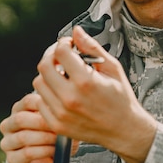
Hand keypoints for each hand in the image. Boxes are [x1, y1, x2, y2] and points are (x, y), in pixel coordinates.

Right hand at [0, 92, 78, 162]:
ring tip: (58, 140)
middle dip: (42, 123)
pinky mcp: (12, 160)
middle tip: (60, 126)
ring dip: (44, 138)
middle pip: (20, 119)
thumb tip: (66, 108)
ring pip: (23, 137)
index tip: (60, 110)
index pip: (27, 101)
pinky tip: (54, 150)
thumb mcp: (59, 124)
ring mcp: (8, 143)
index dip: (44, 105)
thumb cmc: (55, 140)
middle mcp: (9, 125)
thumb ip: (59, 115)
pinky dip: (43, 151)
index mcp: (19, 110)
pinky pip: (27, 153)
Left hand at [33, 25, 156, 162]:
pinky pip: (40, 101)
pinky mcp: (56, 124)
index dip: (63, 44)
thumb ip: (92, 48)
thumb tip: (76, 31)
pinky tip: (61, 92)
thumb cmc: (121, 98)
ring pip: (39, 83)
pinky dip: (47, 93)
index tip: (69, 45)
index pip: (60, 52)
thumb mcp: (113, 68)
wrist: (124, 131)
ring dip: (48, 75)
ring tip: (63, 76)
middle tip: (61, 57)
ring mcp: (61, 113)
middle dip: (51, 56)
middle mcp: (70, 98)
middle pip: (44, 66)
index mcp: (85, 82)